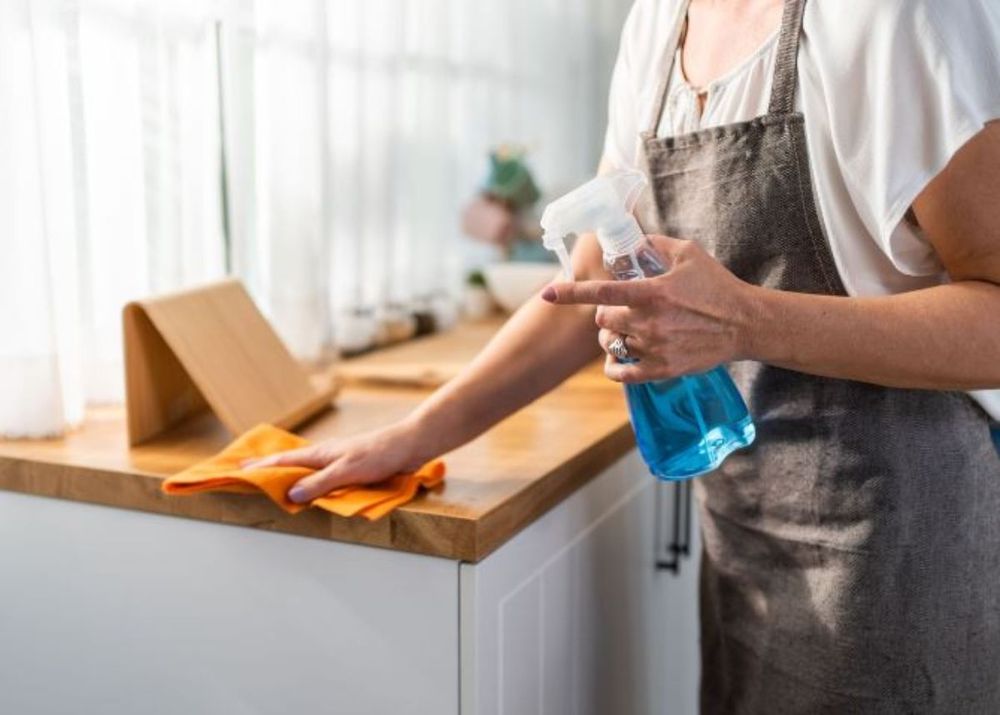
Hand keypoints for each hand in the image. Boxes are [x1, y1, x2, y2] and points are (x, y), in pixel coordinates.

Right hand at [241, 420, 429, 503]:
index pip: (283, 462)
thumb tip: (291, 495)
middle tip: (244, 470)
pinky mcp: (351, 466)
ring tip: (270, 476)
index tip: (237, 470)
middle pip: (290, 462)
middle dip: (267, 466)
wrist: (409, 444)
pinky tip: (310, 482)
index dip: (261, 467)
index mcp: (321, 454)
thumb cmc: (380, 453)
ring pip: (305, 467)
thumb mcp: (348, 470)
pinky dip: (308, 477)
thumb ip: (321, 483)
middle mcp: (326, 455)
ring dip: (287, 471)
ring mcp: (338, 459)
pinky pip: (321, 473)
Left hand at [541, 235, 758, 382]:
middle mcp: (650, 322)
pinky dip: (614, 367)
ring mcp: (655, 348)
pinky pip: (623, 374)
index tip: (548, 293)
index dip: (570, 293)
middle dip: (605, 314)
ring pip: (612, 344)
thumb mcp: (688, 254)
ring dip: (612, 337)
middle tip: (618, 311)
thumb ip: (655, 245)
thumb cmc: (716, 286)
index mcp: (652, 293)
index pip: (601, 293)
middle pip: (603, 321)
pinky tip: (617, 359)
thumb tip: (631, 240)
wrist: (744, 323)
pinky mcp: (663, 369)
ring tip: (625, 331)